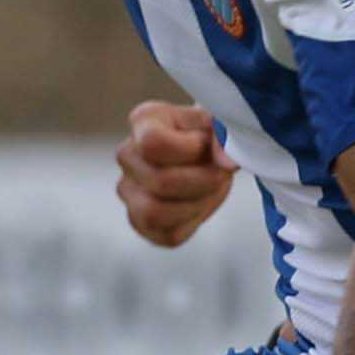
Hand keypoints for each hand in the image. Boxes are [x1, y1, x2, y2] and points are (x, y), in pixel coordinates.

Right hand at [115, 99, 235, 247]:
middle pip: (160, 181)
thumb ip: (224, 136)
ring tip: (210, 190)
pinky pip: (166, 234)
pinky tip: (200, 203)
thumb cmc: (211, 134)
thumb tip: (226, 163)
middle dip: (203, 182)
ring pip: (154, 213)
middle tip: (221, 174)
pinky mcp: (140, 221)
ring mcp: (128, 190)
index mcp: (145, 120)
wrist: (208, 152)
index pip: (153, 143)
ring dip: (195, 205)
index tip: (207, 145)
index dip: (190, 150)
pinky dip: (192, 223)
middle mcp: (128, 154)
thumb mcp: (222, 123)